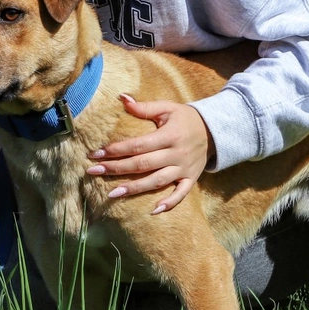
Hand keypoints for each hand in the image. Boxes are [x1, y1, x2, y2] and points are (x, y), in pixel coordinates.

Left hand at [85, 95, 214, 214]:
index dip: (116, 150)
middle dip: (117, 168)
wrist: (214, 130)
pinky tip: (153, 211)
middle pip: (143, 164)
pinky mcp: (191, 179)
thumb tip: (121, 98)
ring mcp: (184, 169)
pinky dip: (169, 203)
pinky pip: (181, 194)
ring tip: (112, 194)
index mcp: (169, 135)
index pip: (138, 145)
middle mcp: (176, 154)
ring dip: (135, 188)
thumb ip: (144, 107)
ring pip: (157, 181)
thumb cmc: (185, 118)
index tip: (96, 154)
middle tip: (94, 172)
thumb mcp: (167, 108)